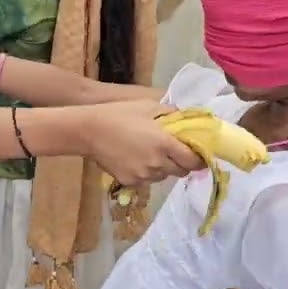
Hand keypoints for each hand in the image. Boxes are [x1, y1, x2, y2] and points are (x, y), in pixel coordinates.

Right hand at [81, 100, 205, 185]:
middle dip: (182, 163)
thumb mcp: (147, 106)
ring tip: (151, 154)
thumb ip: (170, 112)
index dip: (198, 159)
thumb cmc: (118, 114)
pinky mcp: (130, 182)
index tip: (199, 155)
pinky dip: (147, 172)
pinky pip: (146, 180)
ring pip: (163, 176)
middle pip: (180, 172)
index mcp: (164, 143)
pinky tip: (136, 159)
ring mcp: (143, 175)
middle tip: (175, 153)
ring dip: (163, 167)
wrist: (88, 130)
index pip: (192, 160)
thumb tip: (184, 118)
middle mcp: (157, 163)